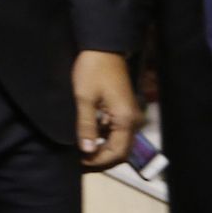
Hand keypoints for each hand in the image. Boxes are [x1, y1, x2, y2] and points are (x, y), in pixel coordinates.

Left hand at [71, 49, 139, 169]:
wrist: (103, 47)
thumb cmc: (92, 71)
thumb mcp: (84, 98)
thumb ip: (86, 126)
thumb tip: (86, 150)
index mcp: (125, 120)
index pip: (117, 152)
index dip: (98, 161)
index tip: (79, 164)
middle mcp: (132, 121)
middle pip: (120, 150)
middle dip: (100, 159)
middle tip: (79, 164)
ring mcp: (128, 115)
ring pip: (117, 141)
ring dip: (101, 149)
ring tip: (79, 154)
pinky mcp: (122, 109)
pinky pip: (114, 131)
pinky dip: (102, 138)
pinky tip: (86, 138)